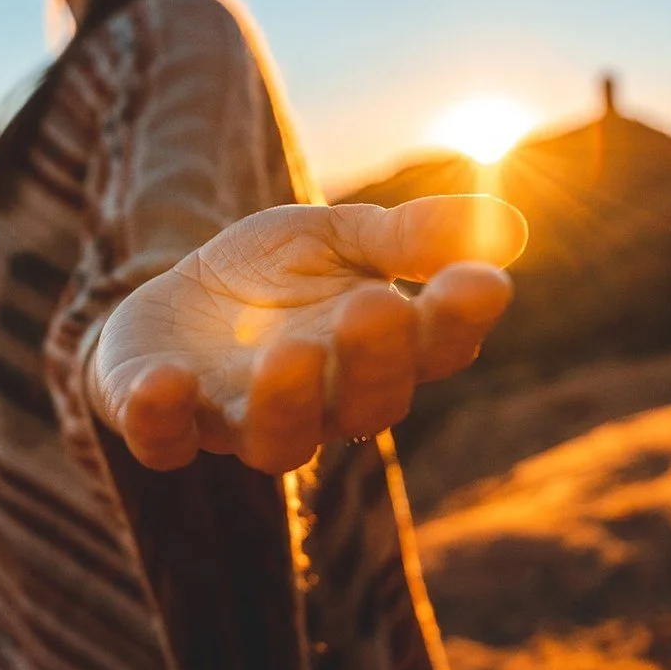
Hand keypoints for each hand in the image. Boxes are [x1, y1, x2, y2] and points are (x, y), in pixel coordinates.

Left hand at [87, 195, 527, 473]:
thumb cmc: (276, 275)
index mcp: (375, 355)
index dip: (457, 322)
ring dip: (285, 400)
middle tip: (377, 305)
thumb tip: (507, 228)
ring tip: (291, 351)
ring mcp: (240, 420)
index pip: (433, 351)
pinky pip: (165, 440)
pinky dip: (163, 418)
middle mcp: (320, 403)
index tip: (482, 283)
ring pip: (277, 440)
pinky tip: (166, 380)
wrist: (176, 300)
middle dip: (372, 359)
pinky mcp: (164, 423)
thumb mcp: (340, 235)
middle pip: (363, 403)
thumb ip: (409, 237)